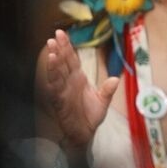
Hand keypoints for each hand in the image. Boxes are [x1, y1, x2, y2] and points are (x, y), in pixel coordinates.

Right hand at [42, 29, 119, 146]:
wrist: (84, 133)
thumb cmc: (91, 116)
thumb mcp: (103, 102)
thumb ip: (107, 90)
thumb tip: (115, 79)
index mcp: (79, 78)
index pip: (72, 59)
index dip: (67, 47)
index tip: (62, 34)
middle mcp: (69, 82)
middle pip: (63, 62)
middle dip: (59, 49)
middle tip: (55, 35)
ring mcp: (63, 90)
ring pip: (57, 73)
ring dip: (54, 62)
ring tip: (51, 49)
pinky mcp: (59, 101)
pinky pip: (55, 87)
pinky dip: (52, 78)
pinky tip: (51, 68)